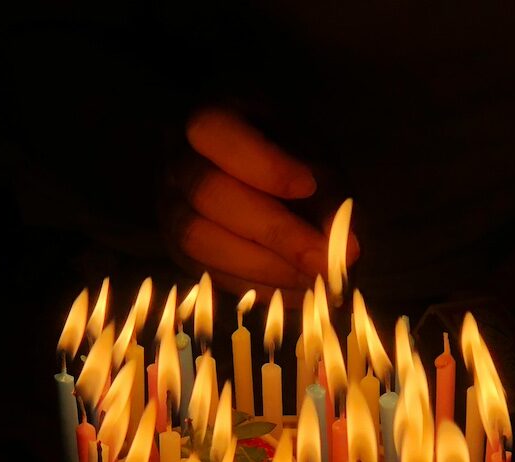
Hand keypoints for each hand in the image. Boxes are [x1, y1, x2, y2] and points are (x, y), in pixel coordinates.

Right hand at [162, 107, 358, 301]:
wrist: (254, 174)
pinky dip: (255, 286)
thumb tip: (346, 251)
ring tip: (314, 280)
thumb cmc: (289, 156)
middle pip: (209, 193)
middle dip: (274, 231)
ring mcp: (169, 206)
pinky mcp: (176, 248)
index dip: (260, 163)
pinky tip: (296, 292)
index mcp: (210, 118)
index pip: (216, 132)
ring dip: (263, 266)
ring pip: (199, 239)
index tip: (308, 185)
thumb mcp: (313, 158)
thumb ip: (327, 195)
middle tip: (325, 259)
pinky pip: (207, 272)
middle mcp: (177, 160)